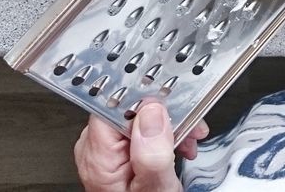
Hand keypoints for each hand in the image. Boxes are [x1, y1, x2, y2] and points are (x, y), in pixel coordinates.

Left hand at [74, 101, 206, 191]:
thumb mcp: (155, 187)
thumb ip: (153, 151)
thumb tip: (152, 113)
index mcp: (99, 157)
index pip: (116, 106)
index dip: (147, 102)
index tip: (172, 111)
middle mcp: (97, 150)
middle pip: (131, 111)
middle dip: (166, 117)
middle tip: (187, 130)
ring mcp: (106, 152)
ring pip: (140, 118)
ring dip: (169, 126)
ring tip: (185, 142)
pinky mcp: (117, 153)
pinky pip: (141, 130)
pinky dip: (163, 135)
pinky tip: (176, 145)